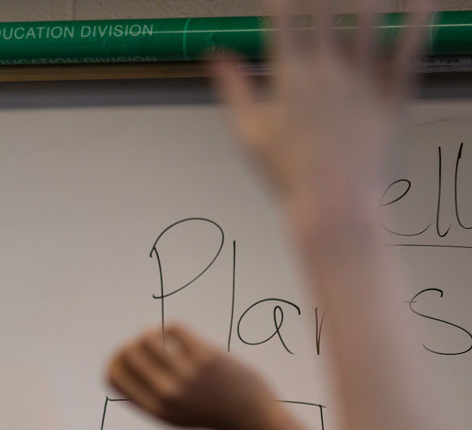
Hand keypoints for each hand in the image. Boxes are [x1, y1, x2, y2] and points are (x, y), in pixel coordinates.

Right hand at [105, 325, 276, 429]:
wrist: (252, 419)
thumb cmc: (210, 415)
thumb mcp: (173, 417)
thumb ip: (148, 398)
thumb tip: (122, 365)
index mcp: (155, 409)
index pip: (114, 376)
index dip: (114, 361)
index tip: (125, 356)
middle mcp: (167, 393)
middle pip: (129, 354)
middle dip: (131, 344)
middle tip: (143, 344)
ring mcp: (187, 375)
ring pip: (149, 337)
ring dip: (150, 332)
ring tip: (158, 335)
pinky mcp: (206, 357)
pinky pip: (175, 329)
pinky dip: (171, 328)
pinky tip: (178, 335)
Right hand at [210, 0, 426, 233]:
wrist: (333, 205)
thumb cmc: (285, 173)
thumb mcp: (248, 132)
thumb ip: (233, 88)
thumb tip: (215, 54)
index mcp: (290, 74)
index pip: (284, 15)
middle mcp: (328, 66)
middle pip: (326, 6)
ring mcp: (365, 77)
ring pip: (370, 15)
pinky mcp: (396, 91)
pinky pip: (411, 45)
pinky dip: (419, 16)